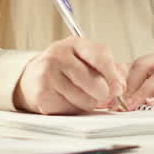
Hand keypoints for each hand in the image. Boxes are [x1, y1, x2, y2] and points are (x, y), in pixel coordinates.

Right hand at [13, 37, 127, 113]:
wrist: (31, 78)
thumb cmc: (64, 70)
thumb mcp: (85, 61)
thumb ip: (108, 69)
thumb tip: (122, 86)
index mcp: (75, 44)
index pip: (100, 56)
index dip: (113, 76)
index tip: (119, 89)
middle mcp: (59, 55)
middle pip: (94, 82)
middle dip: (103, 94)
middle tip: (101, 96)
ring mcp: (48, 73)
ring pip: (84, 99)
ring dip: (88, 104)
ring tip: (80, 96)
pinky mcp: (42, 93)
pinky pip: (70, 109)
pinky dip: (73, 110)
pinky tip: (66, 100)